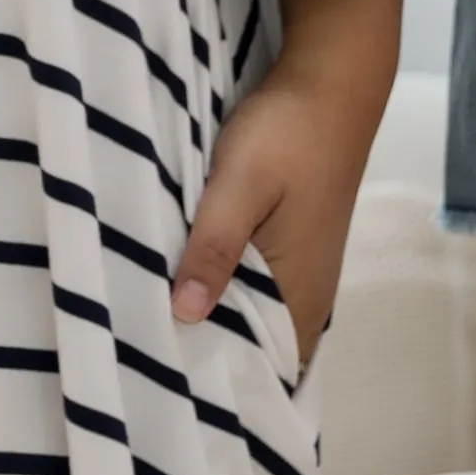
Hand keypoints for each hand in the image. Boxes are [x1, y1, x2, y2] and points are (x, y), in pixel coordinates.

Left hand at [174, 77, 370, 365]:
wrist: (331, 88)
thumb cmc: (287, 137)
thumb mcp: (239, 185)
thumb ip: (214, 248)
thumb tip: (184, 314)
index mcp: (300, 294)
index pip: (263, 369)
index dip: (218, 382)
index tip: (165, 386)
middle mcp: (309, 298)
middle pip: (256, 351)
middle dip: (207, 357)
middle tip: (144, 361)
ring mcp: (304, 276)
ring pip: (255, 323)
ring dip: (214, 326)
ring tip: (154, 333)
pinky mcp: (295, 253)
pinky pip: (258, 295)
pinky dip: (226, 299)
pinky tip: (185, 290)